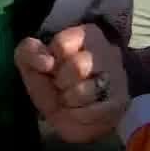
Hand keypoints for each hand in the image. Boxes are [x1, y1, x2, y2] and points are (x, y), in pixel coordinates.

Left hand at [15, 24, 127, 143]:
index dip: (49, 62)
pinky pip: (93, 112)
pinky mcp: (120, 101)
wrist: (74, 114)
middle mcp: (108, 51)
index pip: (62, 44)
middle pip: (78, 66)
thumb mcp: (32, 63)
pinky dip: (78, 115)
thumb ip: (29, 53)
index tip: (50, 69)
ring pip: (84, 91)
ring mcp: (118, 76)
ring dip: (68, 101)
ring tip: (70, 100)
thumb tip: (47, 62)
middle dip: (61, 83)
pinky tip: (79, 111)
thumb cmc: (52, 81)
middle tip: (61, 87)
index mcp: (87, 35)